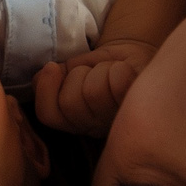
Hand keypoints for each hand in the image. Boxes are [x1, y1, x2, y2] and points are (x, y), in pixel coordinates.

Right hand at [34, 38, 158, 136]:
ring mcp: (118, 121)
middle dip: (78, 74)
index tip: (54, 68)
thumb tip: (46, 73)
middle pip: (69, 102)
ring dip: (99, 70)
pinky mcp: (140, 107)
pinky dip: (118, 69)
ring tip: (109, 71)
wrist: (131, 57)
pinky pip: (117, 82)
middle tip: (91, 71)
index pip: (48, 115)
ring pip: (92, 92)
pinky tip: (124, 72)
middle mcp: (95, 128)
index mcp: (74, 122)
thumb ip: (47, 80)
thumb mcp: (66, 71)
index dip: (47, 89)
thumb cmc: (98, 66)